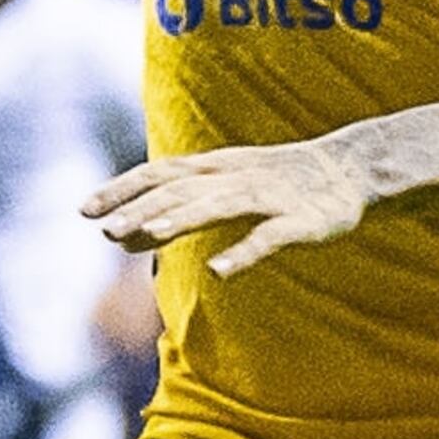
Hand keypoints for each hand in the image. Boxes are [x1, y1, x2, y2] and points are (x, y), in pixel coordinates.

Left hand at [84, 139, 374, 278]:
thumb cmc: (283, 180)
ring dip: (182, 219)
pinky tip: (218, 271)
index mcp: (216, 167)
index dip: (123, 189)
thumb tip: (121, 236)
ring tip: (148, 236)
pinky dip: (244, 252)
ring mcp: (269, 197)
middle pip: (183, 190)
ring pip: (218, 206)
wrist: (354, 166)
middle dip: (143, 209)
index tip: (84, 211)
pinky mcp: (302, 220)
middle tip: (106, 230)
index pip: (160, 173)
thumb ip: (176, 207)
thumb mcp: (225, 184)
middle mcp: (236, 177)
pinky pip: (269, 237)